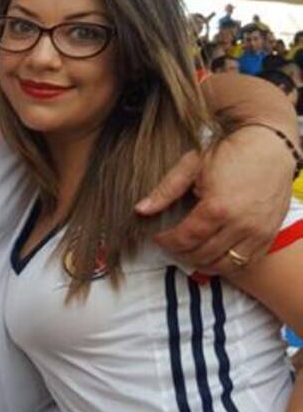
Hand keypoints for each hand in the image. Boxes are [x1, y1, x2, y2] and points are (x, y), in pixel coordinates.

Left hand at [137, 127, 293, 272]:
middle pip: (203, 255)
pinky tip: (213, 253)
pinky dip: (227, 263)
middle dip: (181, 253)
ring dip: (202, 262)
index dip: (167, 242)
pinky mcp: (270, 235)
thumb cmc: (229, 153)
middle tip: (171, 245)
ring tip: (189, 251)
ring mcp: (258, 232)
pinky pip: (247, 262)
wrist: (270, 146)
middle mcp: (240, 224)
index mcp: (217, 207)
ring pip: (224, 264)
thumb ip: (165, 190)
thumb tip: (140, 210)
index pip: (185, 239)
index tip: (158, 238)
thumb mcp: (191, 166)